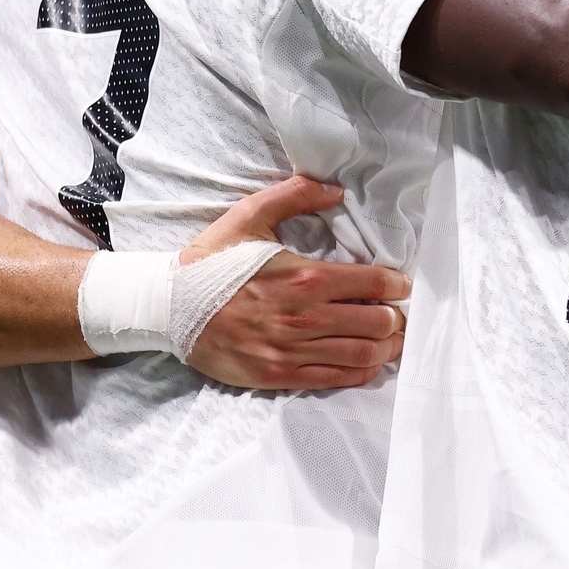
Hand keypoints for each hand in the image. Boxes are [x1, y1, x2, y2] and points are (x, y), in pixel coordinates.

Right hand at [177, 175, 408, 391]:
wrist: (168, 307)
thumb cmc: (211, 262)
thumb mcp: (249, 216)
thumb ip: (295, 195)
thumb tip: (335, 189)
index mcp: (305, 277)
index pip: (374, 282)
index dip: (397, 284)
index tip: (401, 284)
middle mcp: (305, 316)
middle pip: (377, 322)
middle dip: (395, 318)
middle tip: (398, 313)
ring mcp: (293, 349)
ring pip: (362, 354)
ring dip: (386, 348)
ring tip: (392, 339)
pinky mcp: (279, 374)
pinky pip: (334, 379)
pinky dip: (361, 372)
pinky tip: (369, 363)